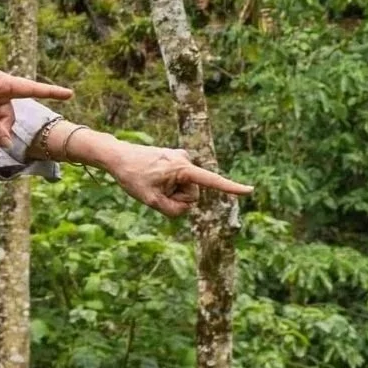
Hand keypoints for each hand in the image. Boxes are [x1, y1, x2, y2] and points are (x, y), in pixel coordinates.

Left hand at [87, 139, 252, 217]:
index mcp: (182, 168)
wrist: (118, 156)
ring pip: (185, 189)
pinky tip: (153, 177)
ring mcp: (181, 159)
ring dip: (170, 191)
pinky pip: (178, 181)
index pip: (211, 181)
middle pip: (192, 194)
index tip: (250, 190)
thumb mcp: (152, 201)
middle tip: (155, 189)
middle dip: (176, 197)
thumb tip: (188, 207)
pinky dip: (168, 184)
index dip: (231, 188)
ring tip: (152, 182)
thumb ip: (174, 211)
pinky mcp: (176, 160)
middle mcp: (185, 160)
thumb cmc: (133, 177)